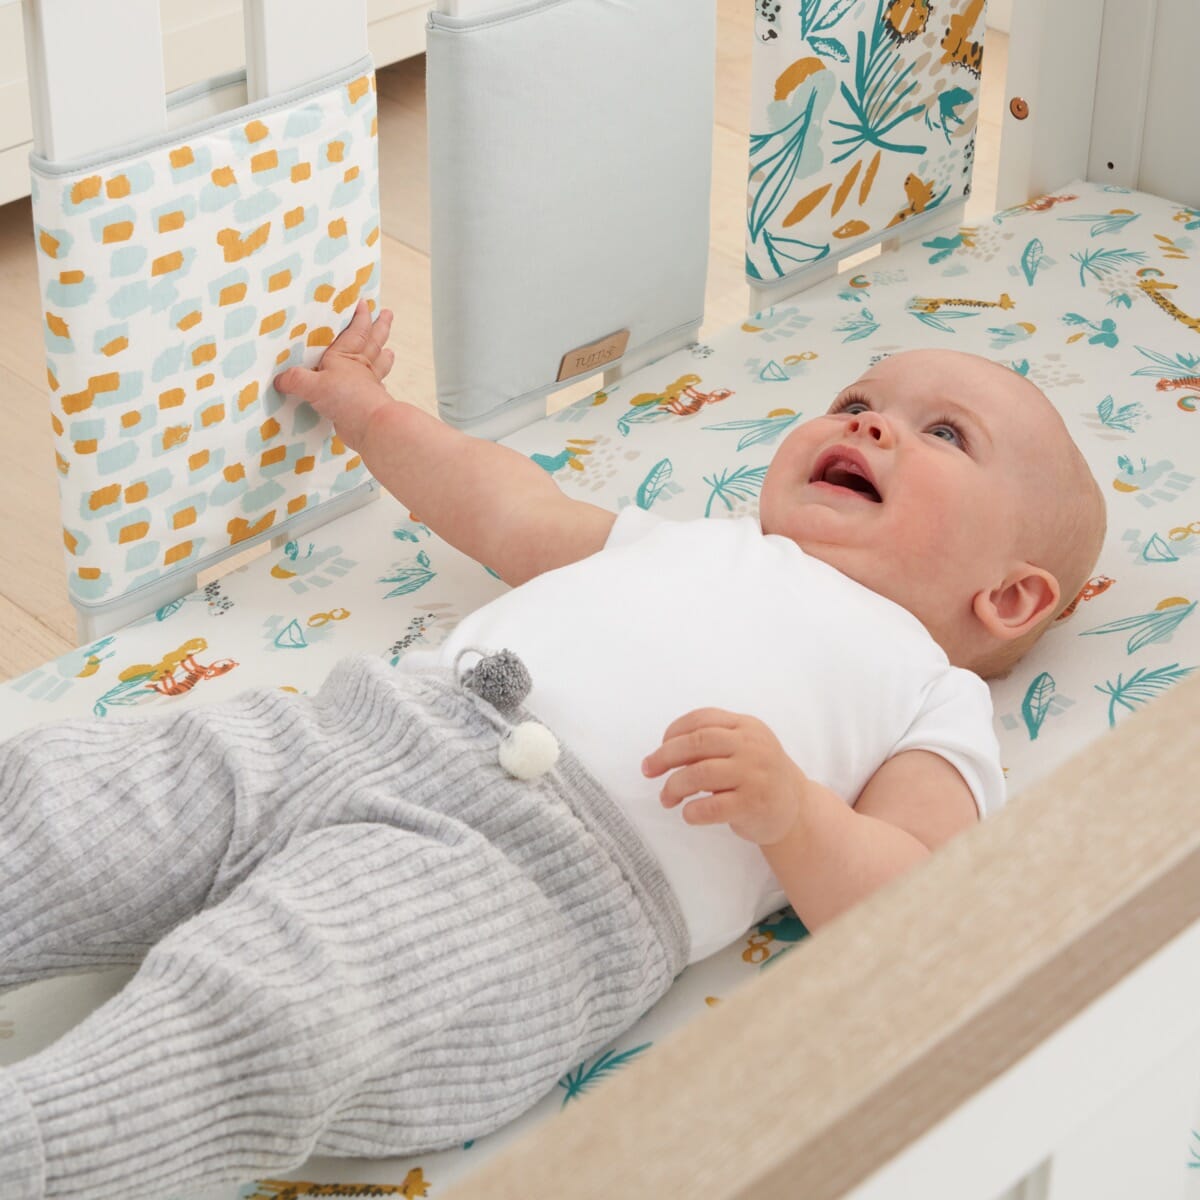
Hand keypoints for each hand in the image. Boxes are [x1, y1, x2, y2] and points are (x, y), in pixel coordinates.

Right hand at [274, 301, 395, 449]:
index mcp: (346, 357)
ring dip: (383, 355)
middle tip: (387, 314)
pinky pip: (376, 388)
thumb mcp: (313, 386)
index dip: (360, 317)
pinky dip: (378, 384)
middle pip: (373, 342)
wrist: (371, 426)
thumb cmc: (346, 399)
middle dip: (380, 327)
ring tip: (389, 349)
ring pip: (378, 364)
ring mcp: (368, 385)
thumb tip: (279, 380)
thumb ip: (295, 380)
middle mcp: (360, 368)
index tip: (364, 303)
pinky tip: (379, 385)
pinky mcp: (369, 403)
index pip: (355, 331)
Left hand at [641, 708, 806, 845]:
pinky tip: (688, 814)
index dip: (674, 731)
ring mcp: (755, 774)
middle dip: (665, 756)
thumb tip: (665, 752)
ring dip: (674, 786)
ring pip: (700, 773)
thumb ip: (713, 742)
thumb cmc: (759, 776)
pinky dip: (692, 811)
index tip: (660, 747)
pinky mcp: (754, 804)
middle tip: (649, 770)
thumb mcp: (743, 747)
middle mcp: (752, 746)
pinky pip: (712, 806)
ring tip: (666, 798)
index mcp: (746, 726)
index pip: (702, 719)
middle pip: (697, 742)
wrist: (796, 808)